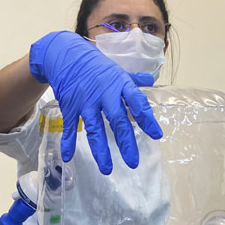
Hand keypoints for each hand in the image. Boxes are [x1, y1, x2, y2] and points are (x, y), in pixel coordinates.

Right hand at [29, 31, 162, 173]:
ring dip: (100, 150)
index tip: (156, 135)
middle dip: (125, 142)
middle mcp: (104, 94)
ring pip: (95, 129)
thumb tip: (151, 80)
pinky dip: (68, 142)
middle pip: (117, 120)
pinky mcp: (71, 106)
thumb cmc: (96, 65)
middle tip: (133, 162)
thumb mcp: (117, 70)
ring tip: (107, 169)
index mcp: (120, 85)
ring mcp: (86, 101)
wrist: (67, 54)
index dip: (147, 119)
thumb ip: (134, 80)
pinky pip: (70, 127)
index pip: (137, 103)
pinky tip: (67, 157)